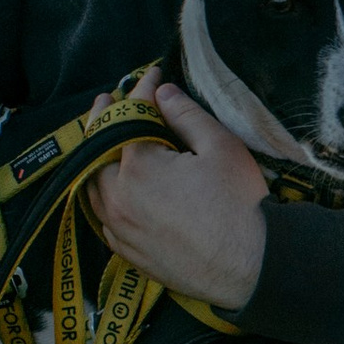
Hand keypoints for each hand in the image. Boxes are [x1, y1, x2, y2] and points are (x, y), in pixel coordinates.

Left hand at [88, 83, 268, 312]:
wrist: (251, 268)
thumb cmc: (239, 205)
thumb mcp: (221, 148)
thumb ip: (186, 116)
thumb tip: (162, 93)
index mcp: (137, 166)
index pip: (131, 116)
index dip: (142, 90)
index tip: (153, 75)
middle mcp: (117, 197)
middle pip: (98, 149)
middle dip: (104, 120)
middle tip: (108, 100)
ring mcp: (119, 228)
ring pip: (92, 185)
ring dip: (96, 158)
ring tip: (102, 141)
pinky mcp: (128, 252)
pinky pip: (102, 218)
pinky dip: (101, 196)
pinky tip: (110, 190)